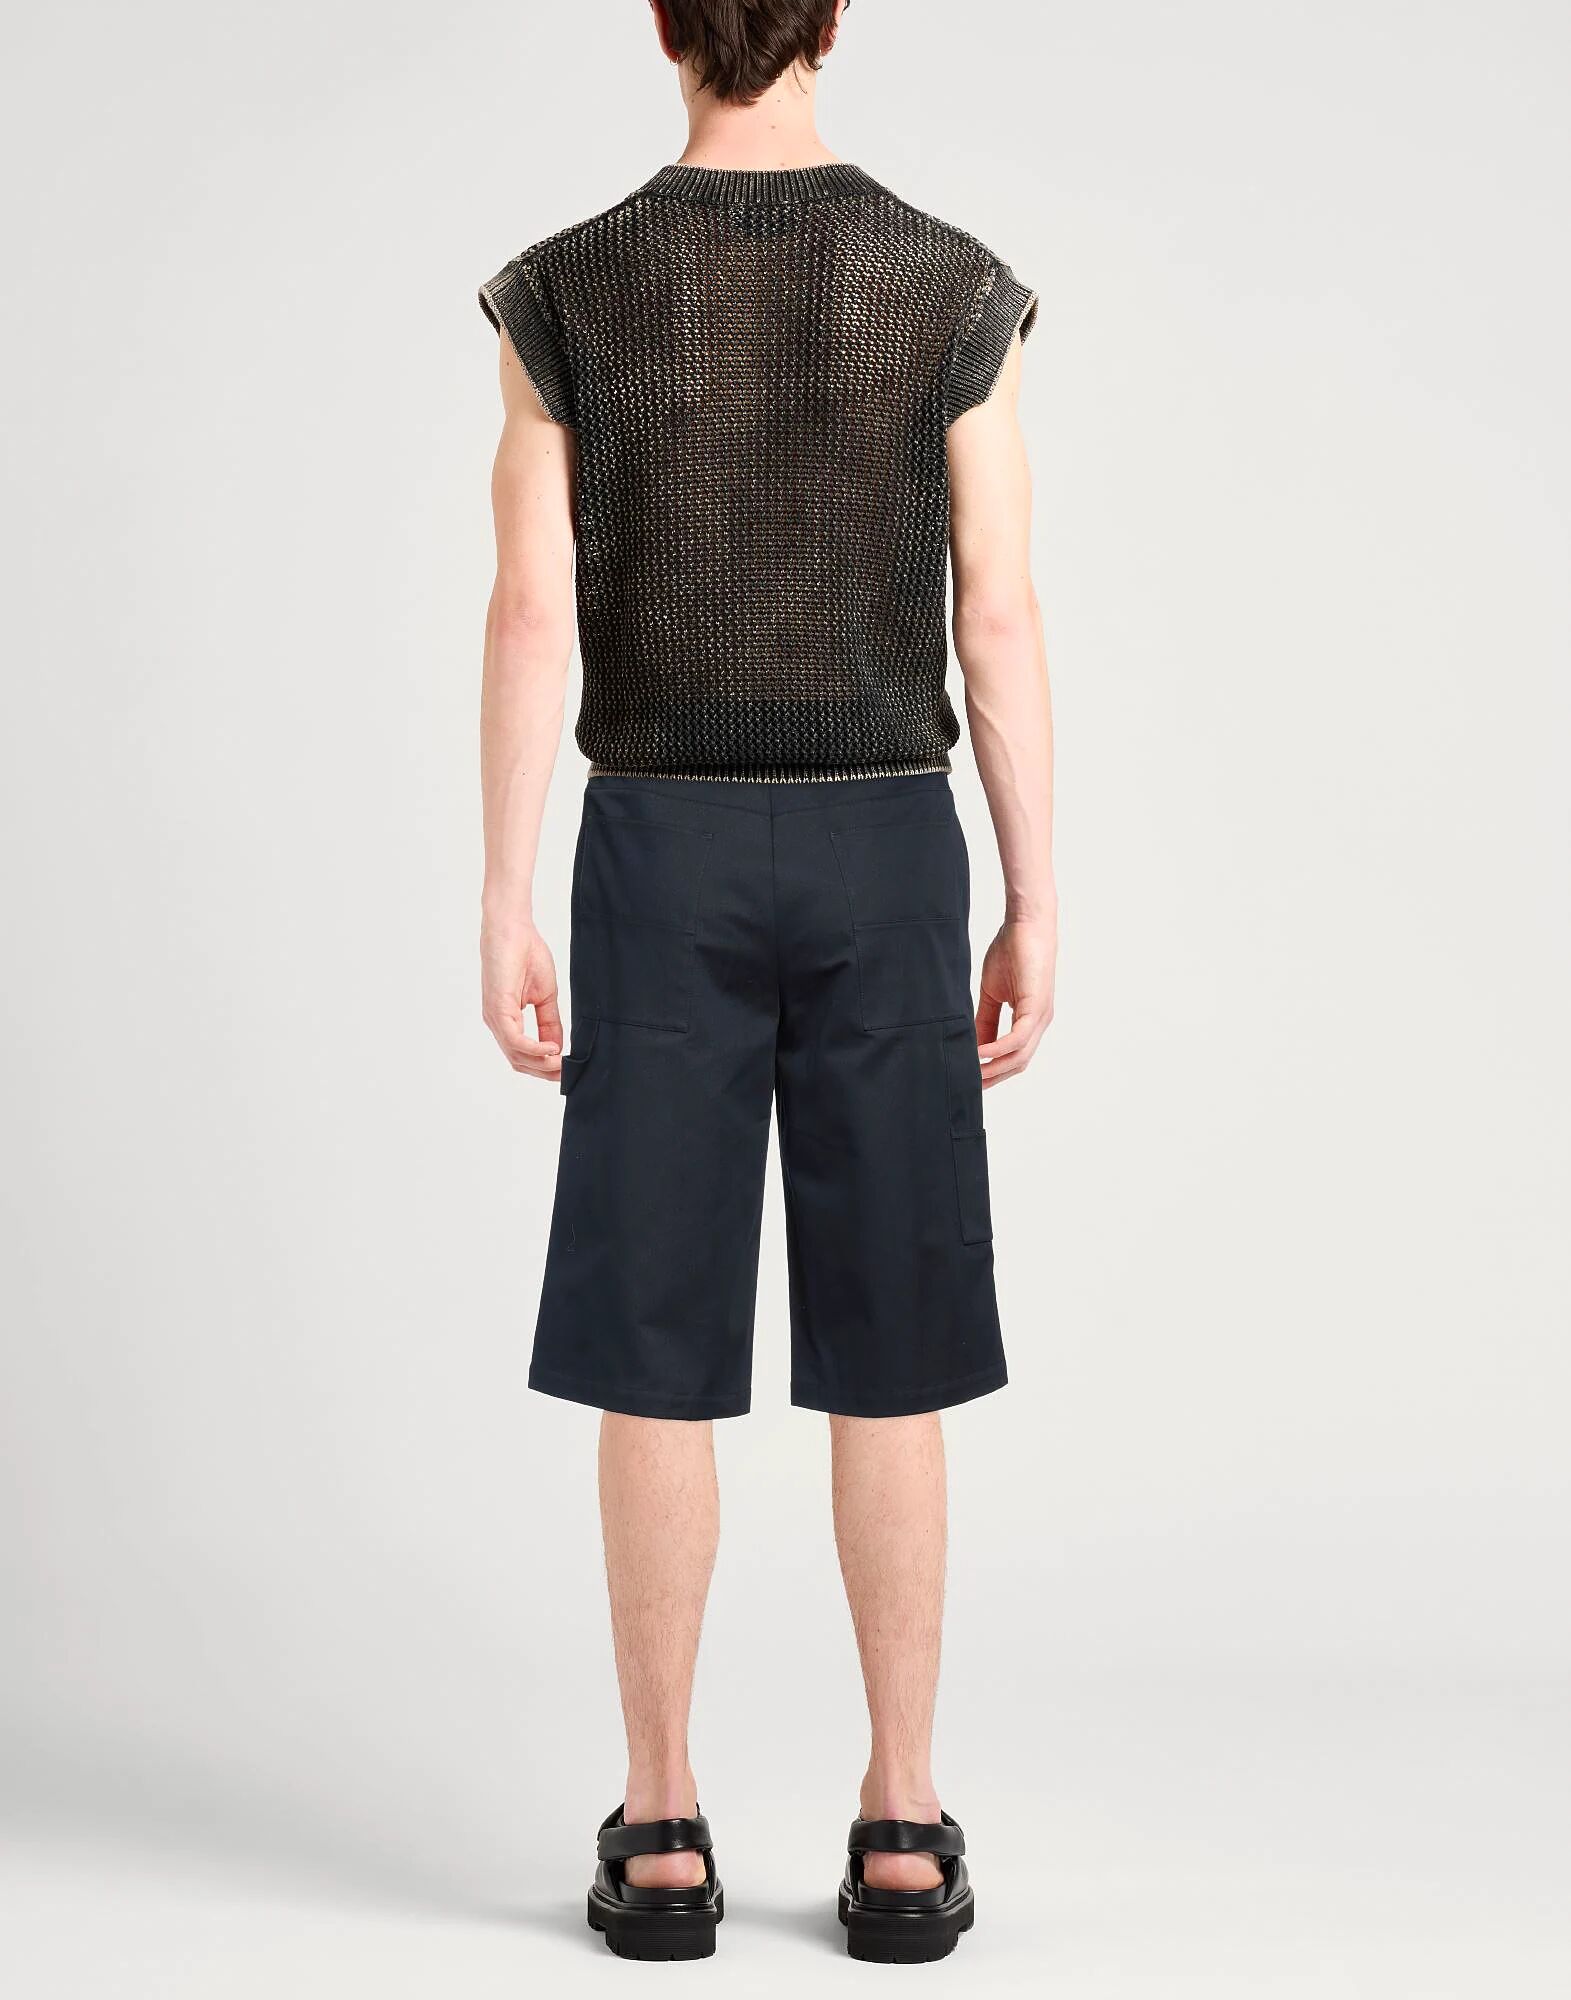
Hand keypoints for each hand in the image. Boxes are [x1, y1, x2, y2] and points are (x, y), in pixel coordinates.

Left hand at [481, 918, 562, 1080]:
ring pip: (517, 1055)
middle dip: (545, 1072)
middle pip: (519, 1062)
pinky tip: (553, 1049)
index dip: (545, 1067)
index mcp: (506, 1020)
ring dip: (542, 1064)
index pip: (523, 1055)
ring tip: (564, 1064)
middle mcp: (498, 1023)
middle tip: (569, 1074)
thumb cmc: (526, 954)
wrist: (513, 929)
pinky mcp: (498, 1009)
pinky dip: (535, 1049)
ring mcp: (495, 1018)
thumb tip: (558, 1047)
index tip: (568, 1070)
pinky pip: (515, 1040)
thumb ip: (550, 1022)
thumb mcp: (545, 996)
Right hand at [975, 916, 1056, 1088]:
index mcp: (1030, 1020)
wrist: (1025, 924)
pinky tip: (979, 1053)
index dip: (994, 1071)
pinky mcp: (1036, 1006)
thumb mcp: (992, 993)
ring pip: (1019, 1057)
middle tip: (967, 1085)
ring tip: (970, 1074)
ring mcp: (1040, 1017)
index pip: (1014, 1057)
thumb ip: (985, 1019)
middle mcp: (1039, 1023)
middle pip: (1018, 1064)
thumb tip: (973, 1044)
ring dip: (994, 1069)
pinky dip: (996, 1049)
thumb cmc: (1012, 951)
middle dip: (993, 1077)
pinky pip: (1017, 1039)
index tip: (970, 1079)